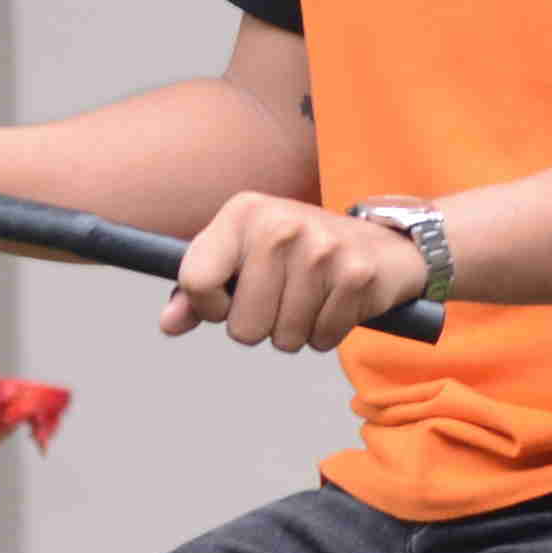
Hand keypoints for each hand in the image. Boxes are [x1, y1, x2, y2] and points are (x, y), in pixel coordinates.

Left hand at [165, 192, 427, 350]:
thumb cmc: (298, 253)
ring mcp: (321, 250)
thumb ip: (200, 288)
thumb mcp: (243, 254)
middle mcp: (280, 225)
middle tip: (282, 298)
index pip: (195, 282)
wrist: (381, 243)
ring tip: (311, 299)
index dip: (209, 309)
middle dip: (261, 326)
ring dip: (296, 331)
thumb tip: (169, 324)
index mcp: (243, 212)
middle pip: (243, 327)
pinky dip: (326, 334)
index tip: (229, 302)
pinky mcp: (355, 276)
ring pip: (284, 339)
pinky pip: (321, 340)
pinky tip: (334, 304)